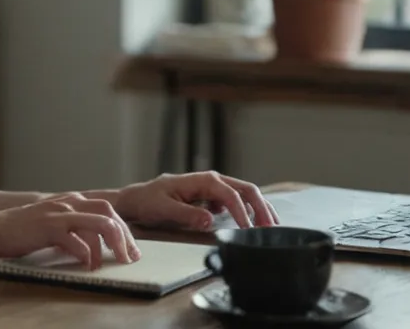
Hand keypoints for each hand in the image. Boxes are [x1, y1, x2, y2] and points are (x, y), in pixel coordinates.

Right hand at [0, 192, 140, 269]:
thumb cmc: (20, 230)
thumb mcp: (50, 222)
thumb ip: (71, 227)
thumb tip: (93, 244)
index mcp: (71, 200)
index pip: (107, 209)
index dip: (123, 229)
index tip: (131, 248)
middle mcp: (68, 202)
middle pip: (109, 214)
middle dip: (124, 236)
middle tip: (130, 257)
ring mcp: (58, 213)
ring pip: (99, 223)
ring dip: (111, 245)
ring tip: (113, 263)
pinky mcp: (47, 228)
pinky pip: (76, 240)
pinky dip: (86, 254)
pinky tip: (86, 265)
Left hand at [112, 171, 280, 230]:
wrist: (138, 199)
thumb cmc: (148, 202)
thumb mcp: (163, 209)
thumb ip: (186, 215)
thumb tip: (210, 220)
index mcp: (202, 180)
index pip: (230, 194)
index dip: (242, 212)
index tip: (249, 230)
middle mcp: (211, 180)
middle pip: (245, 189)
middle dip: (261, 208)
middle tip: (271, 229)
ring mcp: (214, 188)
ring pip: (245, 194)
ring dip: (260, 208)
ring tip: (271, 226)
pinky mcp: (213, 197)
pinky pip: (237, 201)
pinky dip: (250, 210)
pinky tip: (256, 224)